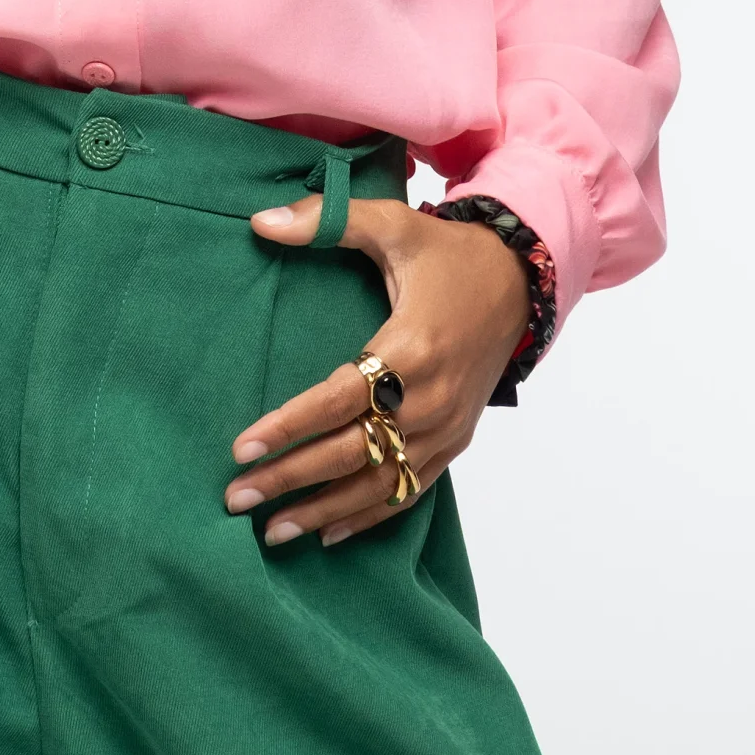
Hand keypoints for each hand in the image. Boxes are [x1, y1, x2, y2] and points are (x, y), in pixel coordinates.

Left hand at [223, 195, 528, 546]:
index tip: (241, 449)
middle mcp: (431, 399)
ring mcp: (446, 428)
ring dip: (322, 511)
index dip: (288, 427)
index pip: (338, 399)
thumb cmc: (448, 255)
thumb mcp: (392, 225)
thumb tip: (260, 221)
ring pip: (378, 484)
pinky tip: (329, 533)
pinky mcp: (455, 442)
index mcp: (411, 348)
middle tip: (235, 497)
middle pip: (350, 452)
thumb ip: (327, 221)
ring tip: (270, 531)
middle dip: (289, 479)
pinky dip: (369, 515)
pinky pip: (409, 490)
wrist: (519, 281)